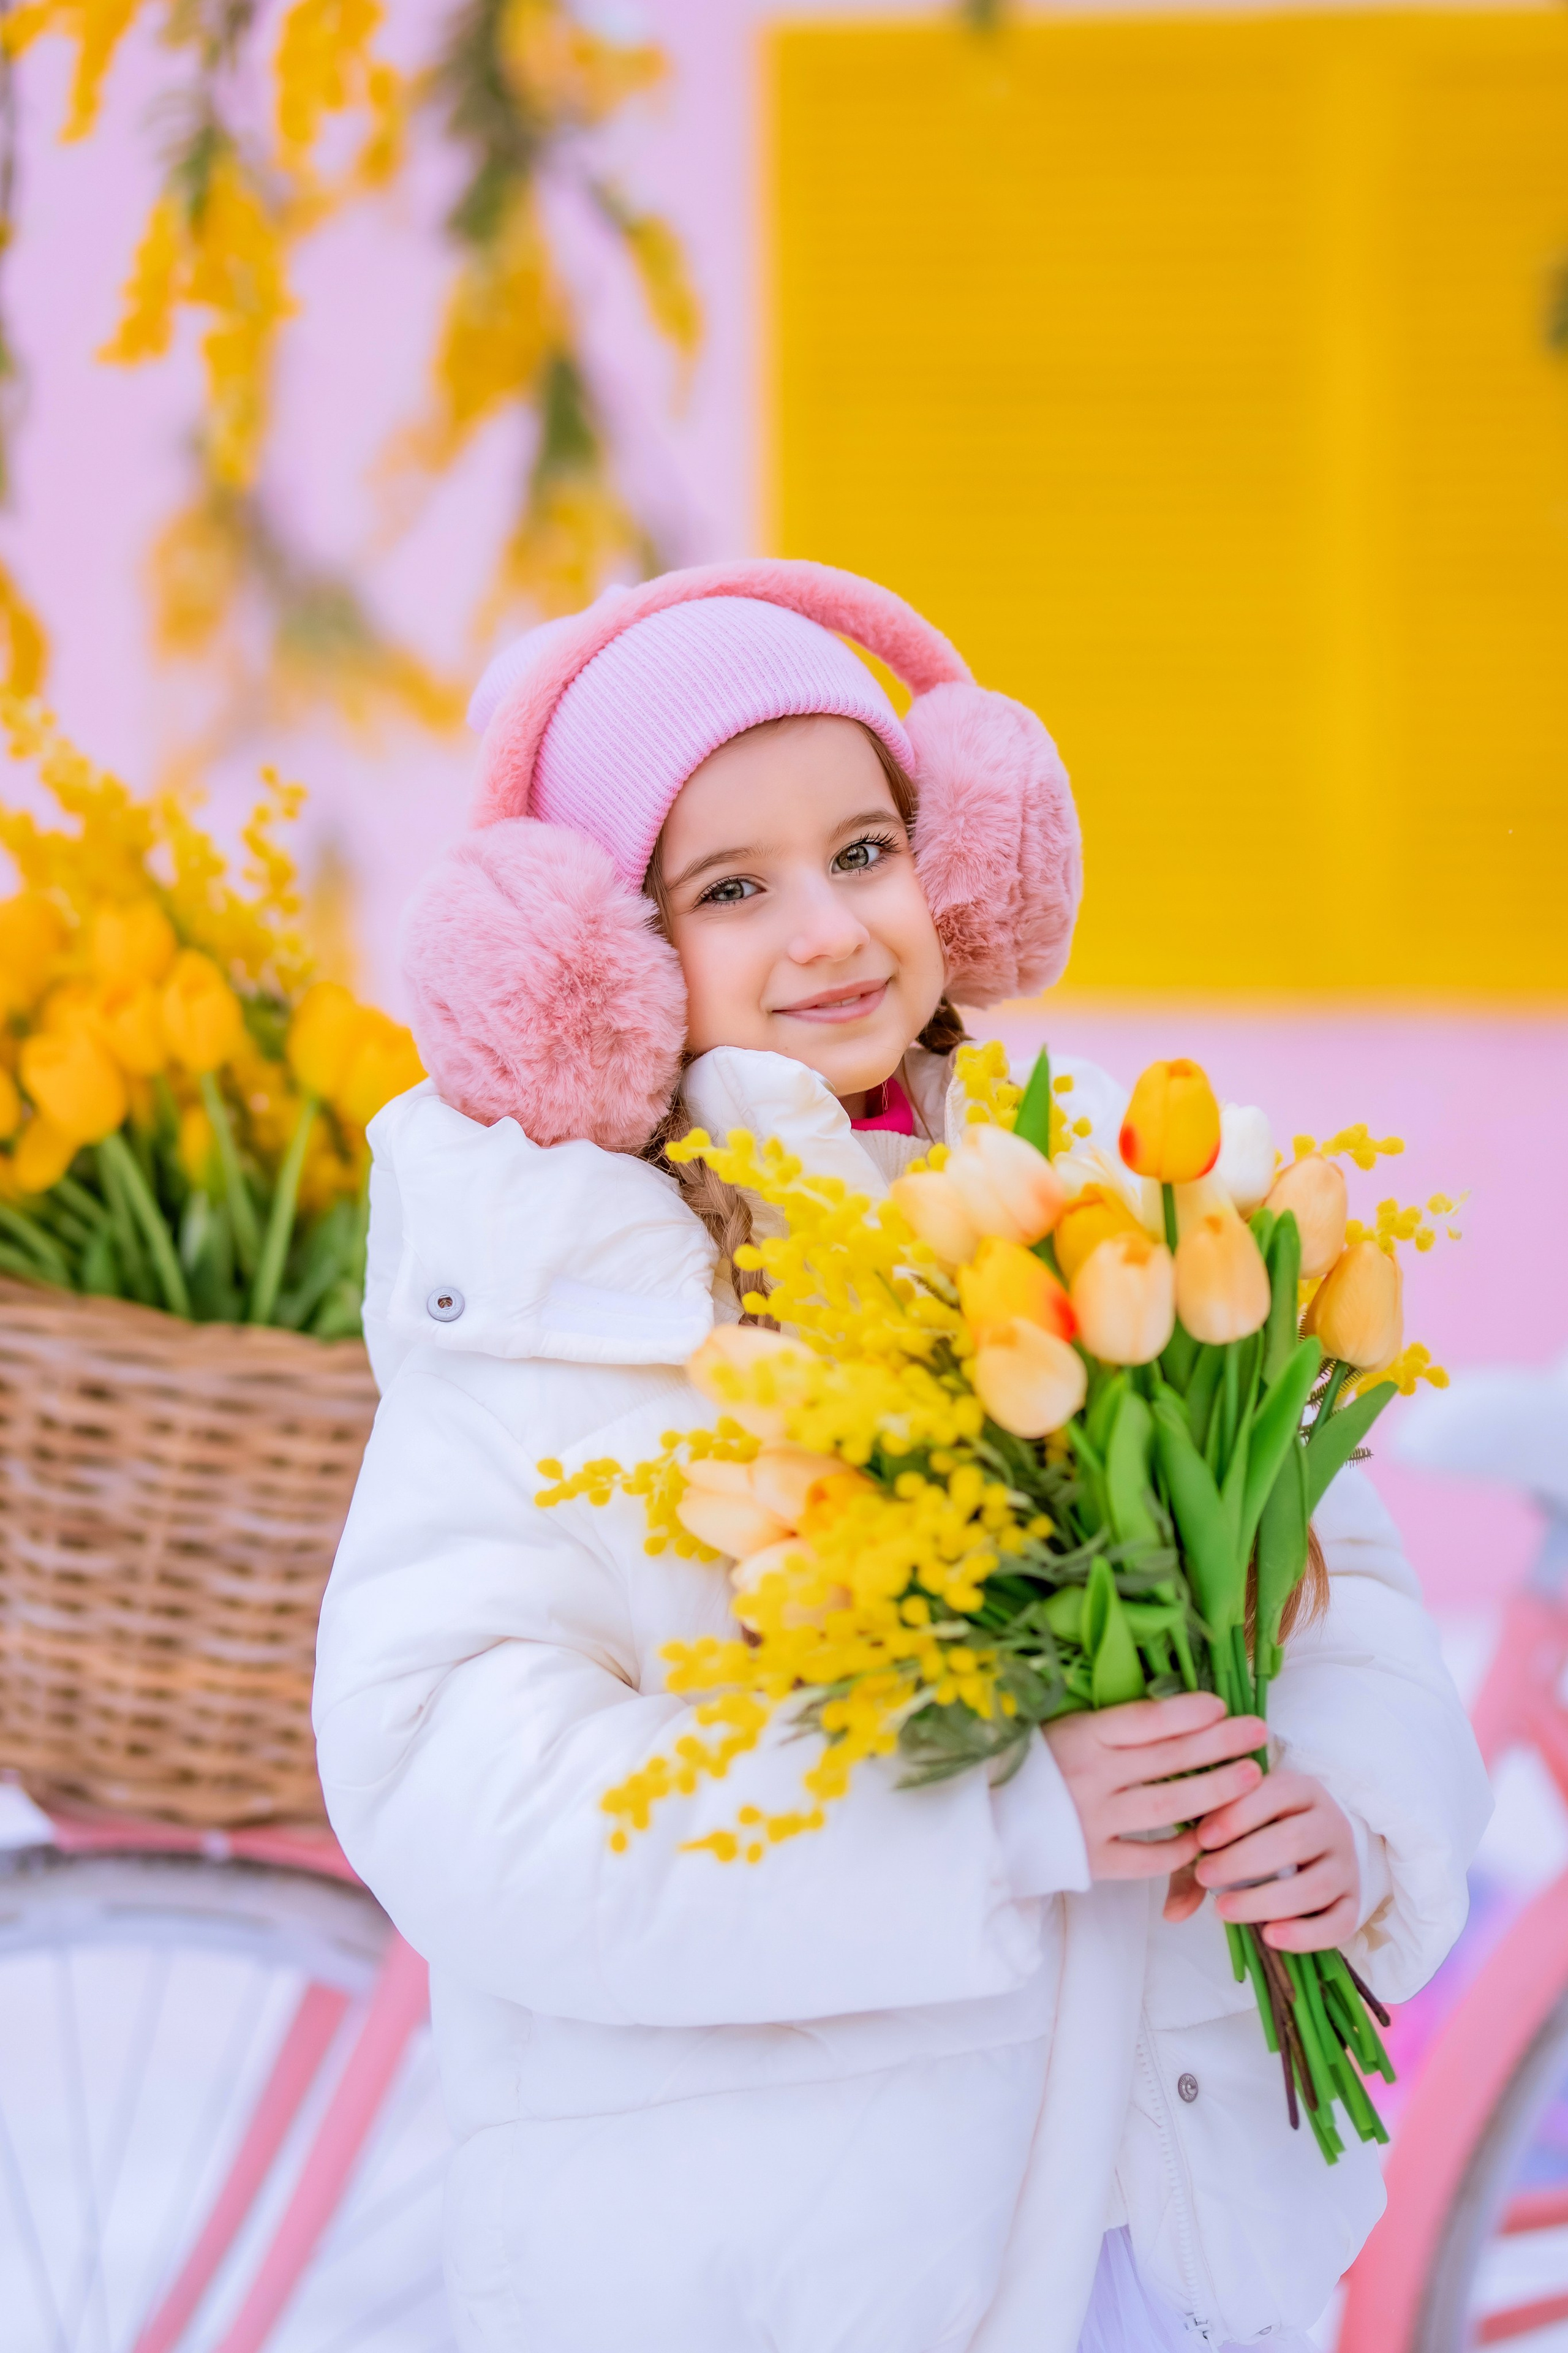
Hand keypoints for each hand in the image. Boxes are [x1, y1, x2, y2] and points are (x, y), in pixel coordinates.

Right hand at [1045, 1692, 1266, 1882]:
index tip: (1220, 1704)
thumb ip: (1108, 1729)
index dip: (1185, 1711)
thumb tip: (1171, 1715)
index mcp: (1077, 1735)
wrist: (980, 1826)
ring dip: (1215, 1789)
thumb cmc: (1026, 1768)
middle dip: (1218, 1743)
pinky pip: (1150, 1857)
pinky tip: (1205, 1836)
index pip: (1143, 1720)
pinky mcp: (1094, 1860)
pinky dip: (1181, 1847)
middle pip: (1167, 1757)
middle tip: (1256, 1732)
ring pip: (1168, 1804)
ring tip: (1250, 1777)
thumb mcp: (1060, 1731)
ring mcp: (1093, 1820)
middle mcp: (1089, 1775)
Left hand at [1183, 1767, 1359, 1950]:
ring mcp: (1346, 1865)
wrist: (1319, 1841)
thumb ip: (1198, 1859)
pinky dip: (1306, 1934)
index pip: (1275, 1794)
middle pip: (1295, 1841)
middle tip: (1206, 1875)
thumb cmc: (1260, 1831)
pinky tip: (1270, 1936)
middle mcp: (1331, 1823)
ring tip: (1224, 1909)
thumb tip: (1172, 1912)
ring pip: (1316, 1885)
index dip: (1237, 1815)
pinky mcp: (1355, 1903)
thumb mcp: (1233, 1828)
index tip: (1201, 1838)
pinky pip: (1339, 1923)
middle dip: (1245, 1861)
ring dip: (1267, 1900)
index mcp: (1301, 1790)